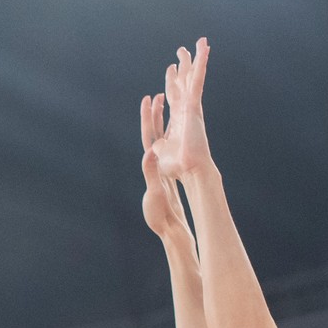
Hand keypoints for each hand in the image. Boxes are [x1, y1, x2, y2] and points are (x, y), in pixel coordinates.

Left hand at [141, 92, 191, 239]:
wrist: (170, 230)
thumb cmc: (160, 216)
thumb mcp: (155, 193)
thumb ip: (151, 173)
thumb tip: (149, 152)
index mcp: (150, 167)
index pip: (148, 138)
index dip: (148, 119)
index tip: (149, 99)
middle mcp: (154, 166)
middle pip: (154, 135)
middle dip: (155, 116)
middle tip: (157, 96)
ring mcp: (162, 170)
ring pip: (162, 142)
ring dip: (164, 125)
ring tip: (167, 108)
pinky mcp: (170, 176)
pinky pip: (171, 152)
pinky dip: (174, 139)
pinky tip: (179, 131)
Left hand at [149, 38, 213, 182]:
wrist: (189, 169)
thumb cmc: (177, 168)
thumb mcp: (161, 154)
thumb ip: (158, 148)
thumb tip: (155, 147)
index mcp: (178, 121)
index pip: (172, 98)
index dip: (170, 84)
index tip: (167, 73)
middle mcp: (186, 111)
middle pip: (183, 84)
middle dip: (182, 68)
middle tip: (180, 52)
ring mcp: (191, 107)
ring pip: (193, 78)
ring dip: (195, 60)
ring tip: (199, 42)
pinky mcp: (194, 105)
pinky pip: (196, 81)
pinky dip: (201, 65)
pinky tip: (204, 50)